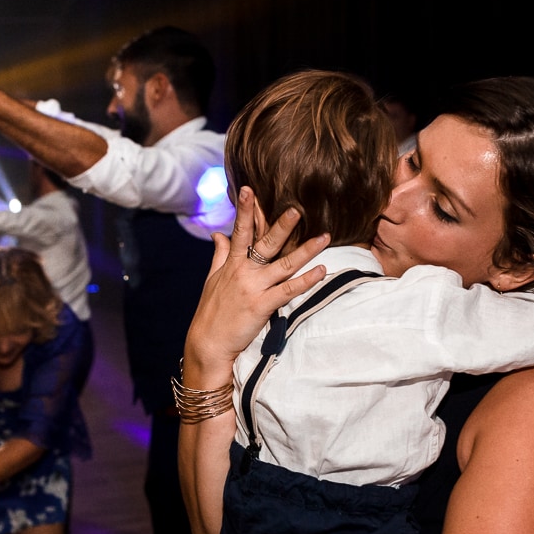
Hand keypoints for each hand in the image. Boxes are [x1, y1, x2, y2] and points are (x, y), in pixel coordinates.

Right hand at [181, 186, 329, 386]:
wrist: (208, 343)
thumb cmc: (211, 312)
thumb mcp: (212, 280)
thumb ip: (219, 255)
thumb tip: (218, 234)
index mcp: (231, 264)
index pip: (239, 231)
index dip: (244, 210)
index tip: (248, 190)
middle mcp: (243, 272)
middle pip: (265, 243)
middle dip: (281, 225)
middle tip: (297, 208)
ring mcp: (254, 288)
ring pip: (284, 265)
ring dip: (305, 251)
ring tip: (324, 237)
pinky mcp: (262, 306)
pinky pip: (288, 291)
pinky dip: (306, 281)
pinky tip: (320, 271)